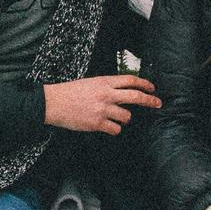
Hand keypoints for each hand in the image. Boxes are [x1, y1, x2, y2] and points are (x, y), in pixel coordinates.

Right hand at [44, 75, 159, 134]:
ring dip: (124, 118)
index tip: (152, 88)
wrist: (53, 103)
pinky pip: (116, 129)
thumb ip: (106, 87)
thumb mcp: (90, 83)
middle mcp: (106, 95)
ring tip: (114, 117)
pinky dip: (114, 129)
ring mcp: (103, 109)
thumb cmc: (69, 92)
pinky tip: (107, 126)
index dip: (144, 84)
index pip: (130, 80)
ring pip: (127, 116)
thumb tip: (122, 92)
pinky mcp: (98, 123)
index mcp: (104, 82)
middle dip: (150, 101)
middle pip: (135, 97)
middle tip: (158, 103)